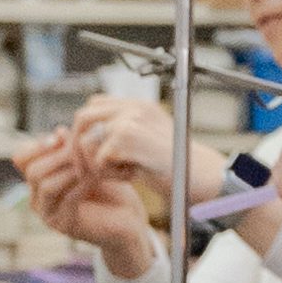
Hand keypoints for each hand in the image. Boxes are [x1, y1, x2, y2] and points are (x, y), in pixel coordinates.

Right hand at [10, 129, 153, 277]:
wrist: (129, 218)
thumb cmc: (110, 186)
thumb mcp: (89, 160)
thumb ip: (72, 147)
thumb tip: (59, 131)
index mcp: (39, 180)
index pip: (21, 158)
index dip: (39, 144)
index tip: (62, 135)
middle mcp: (38, 198)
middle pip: (32, 170)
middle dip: (58, 155)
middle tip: (81, 149)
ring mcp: (48, 214)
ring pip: (44, 184)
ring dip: (69, 168)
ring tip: (90, 162)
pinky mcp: (64, 224)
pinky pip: (64, 198)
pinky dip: (81, 183)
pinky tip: (97, 175)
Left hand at [70, 96, 226, 204]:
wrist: (203, 177)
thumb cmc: (179, 166)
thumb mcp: (150, 140)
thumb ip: (125, 130)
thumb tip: (89, 135)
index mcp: (140, 105)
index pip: (95, 105)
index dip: (86, 128)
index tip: (89, 151)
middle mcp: (134, 108)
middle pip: (84, 117)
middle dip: (78, 146)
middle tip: (87, 169)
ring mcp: (131, 120)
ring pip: (87, 140)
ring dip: (96, 164)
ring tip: (121, 173)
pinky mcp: (128, 138)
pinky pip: (99, 160)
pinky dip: (111, 175)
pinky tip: (132, 176)